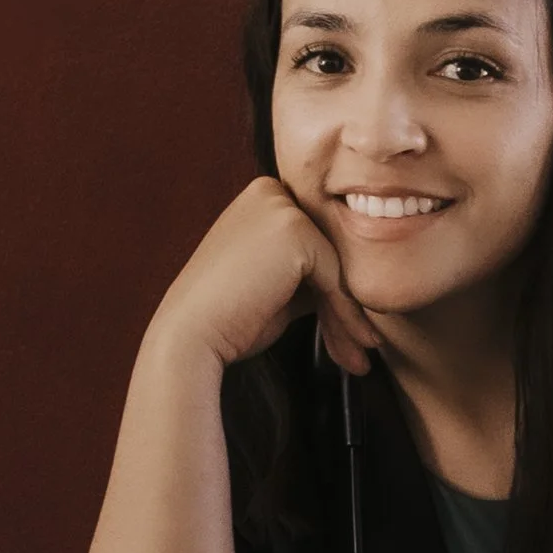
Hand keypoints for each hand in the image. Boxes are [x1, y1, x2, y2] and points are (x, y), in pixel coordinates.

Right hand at [149, 174, 380, 380]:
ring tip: (360, 360)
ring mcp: (283, 207)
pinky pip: (337, 278)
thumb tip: (353, 287)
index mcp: (261, 198)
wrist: (192, 334)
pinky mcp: (295, 229)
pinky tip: (356, 349)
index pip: (315, 245)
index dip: (333, 294)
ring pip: (337, 268)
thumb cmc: (226, 319)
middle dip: (345, 309)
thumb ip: (308, 273)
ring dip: (350, 319)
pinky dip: (347, 317)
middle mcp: (271, 192)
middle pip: (329, 253)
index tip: (347, 336)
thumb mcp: (274, 285)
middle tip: (360, 351)